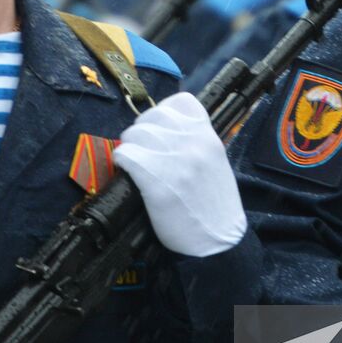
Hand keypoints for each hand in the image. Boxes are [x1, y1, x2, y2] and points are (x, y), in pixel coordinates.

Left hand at [115, 92, 246, 256]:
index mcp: (208, 135)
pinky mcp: (156, 182)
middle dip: (142, 132)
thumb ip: (194, 141)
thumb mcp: (214, 161)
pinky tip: (129, 173)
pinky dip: (122, 162)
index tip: (158, 129)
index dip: (163, 113)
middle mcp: (192, 142)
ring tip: (136, 163)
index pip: (180, 102)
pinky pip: (126, 155)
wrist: (219, 241)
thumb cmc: (214, 205)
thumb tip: (162, 131)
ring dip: (130, 147)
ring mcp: (174, 161)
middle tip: (143, 150)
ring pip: (134, 134)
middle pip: (151, 117)